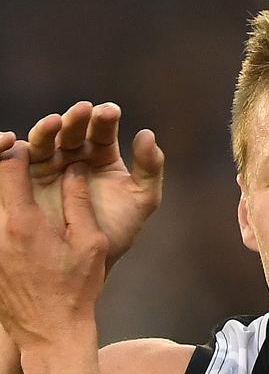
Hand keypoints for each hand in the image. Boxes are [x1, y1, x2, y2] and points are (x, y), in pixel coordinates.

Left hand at [0, 132, 107, 349]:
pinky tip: (10, 211)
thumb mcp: (89, 243)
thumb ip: (79, 202)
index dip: (18, 151)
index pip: (9, 169)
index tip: (29, 147)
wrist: (50, 333)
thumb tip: (75, 168)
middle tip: (7, 151)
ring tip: (8, 181)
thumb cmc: (76, 289)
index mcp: (24, 224)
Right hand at [27, 101, 163, 269]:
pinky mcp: (24, 179)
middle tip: (84, 110)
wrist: (91, 262)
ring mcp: (48, 165)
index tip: (111, 112)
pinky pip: (15, 158)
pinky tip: (15, 140)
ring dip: (47, 129)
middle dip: (78, 119)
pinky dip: (12, 146)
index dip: (105, 119)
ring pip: (44, 140)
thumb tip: (147, 134)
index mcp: (102, 154)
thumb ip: (150, 168)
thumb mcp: (142, 199)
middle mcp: (73, 154)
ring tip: (54, 123)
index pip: (103, 130)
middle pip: (72, 130)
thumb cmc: (119, 229)